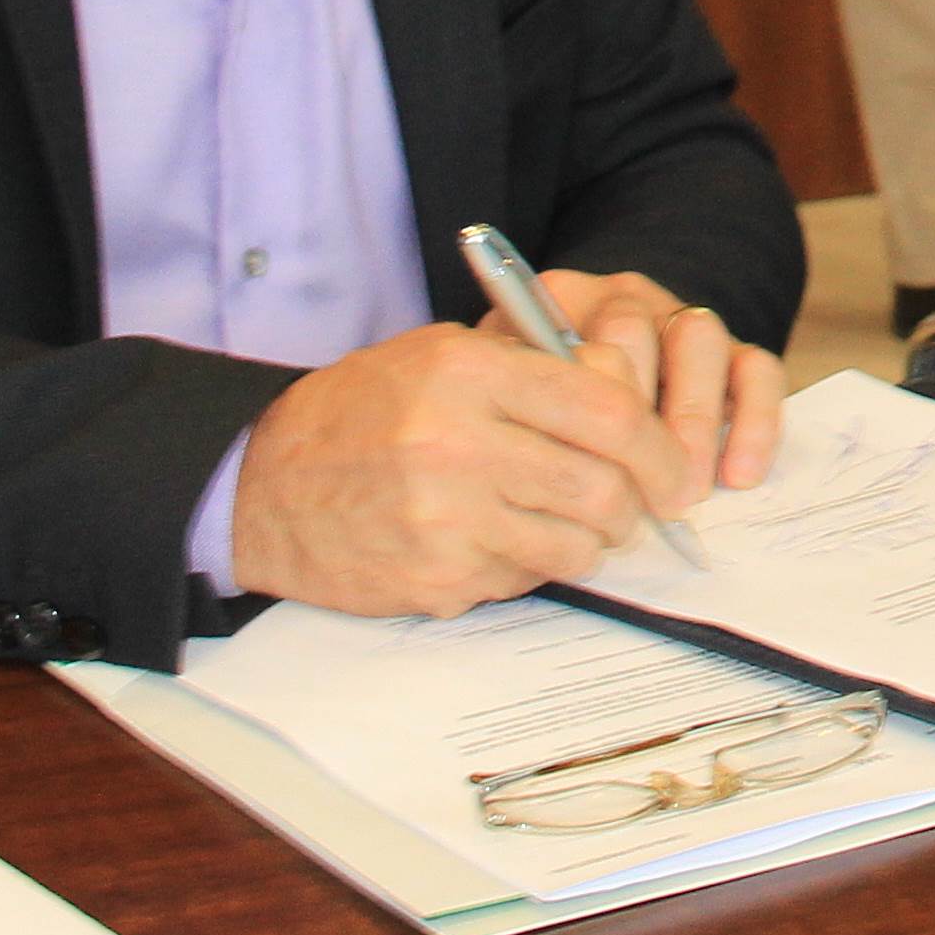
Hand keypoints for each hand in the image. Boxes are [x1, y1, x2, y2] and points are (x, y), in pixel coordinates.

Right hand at [225, 319, 711, 619]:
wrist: (261, 484)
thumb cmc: (362, 411)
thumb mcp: (442, 354)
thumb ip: (534, 368)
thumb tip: (633, 396)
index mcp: (467, 374)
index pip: (607, 412)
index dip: (658, 446)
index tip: (672, 468)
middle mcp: (457, 445)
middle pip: (602, 487)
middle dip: (634, 504)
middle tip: (633, 506)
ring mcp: (444, 520)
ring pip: (574, 544)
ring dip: (588, 540)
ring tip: (565, 521)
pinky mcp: (434, 579)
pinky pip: (523, 579)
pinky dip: (530, 565)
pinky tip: (499, 540)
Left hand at [530, 266, 786, 495]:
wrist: (600, 393)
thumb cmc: (545, 419)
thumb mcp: (519, 407)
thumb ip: (527, 419)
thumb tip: (541, 475)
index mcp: (559, 303)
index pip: (566, 330)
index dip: (587, 402)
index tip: (588, 465)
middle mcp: (622, 298)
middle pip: (633, 330)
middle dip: (639, 417)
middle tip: (638, 488)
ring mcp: (681, 319)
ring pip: (699, 337)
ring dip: (695, 421)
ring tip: (690, 490)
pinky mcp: (735, 349)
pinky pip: (758, 368)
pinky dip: (755, 422)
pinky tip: (739, 477)